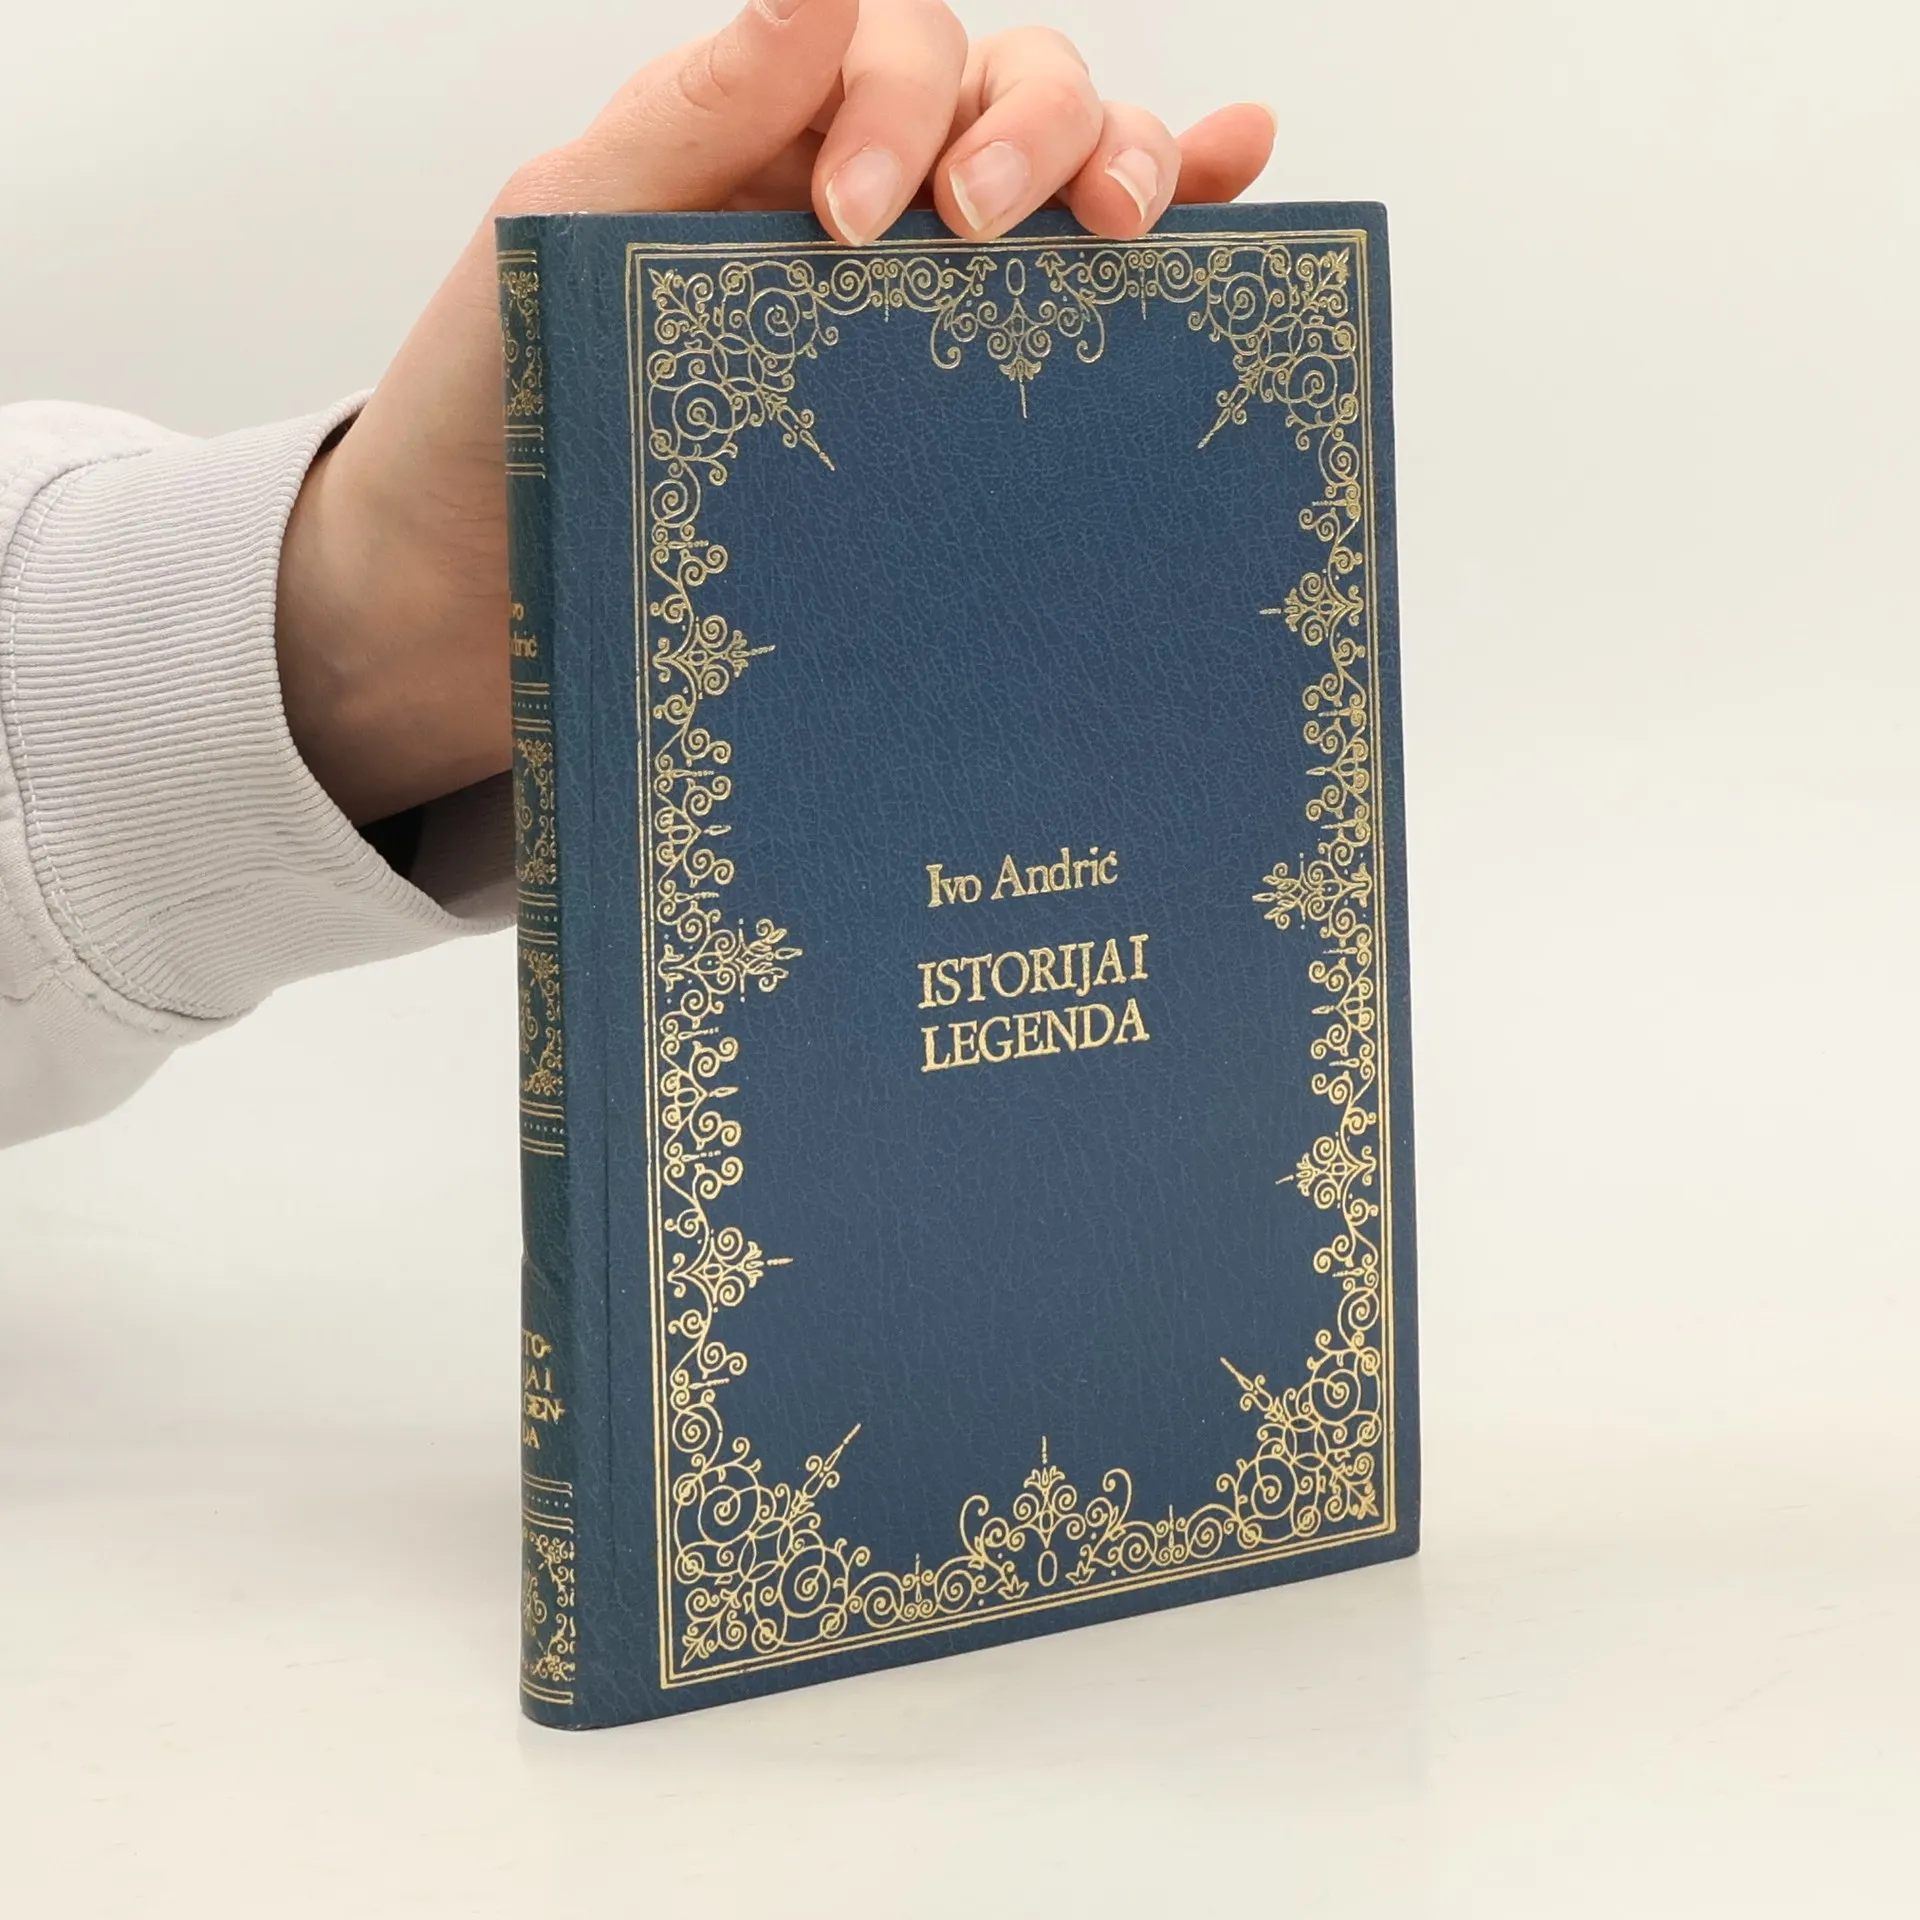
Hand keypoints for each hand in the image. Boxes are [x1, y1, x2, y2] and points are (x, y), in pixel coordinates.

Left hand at [275, 0, 1273, 823]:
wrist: (473, 599)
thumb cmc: (494, 418)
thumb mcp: (555, 235)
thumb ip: (687, 114)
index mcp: (763, 140)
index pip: (891, 47)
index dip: (905, 105)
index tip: (861, 224)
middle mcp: (858, 203)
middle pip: (1006, 90)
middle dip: (1034, 132)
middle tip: (987, 232)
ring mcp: (918, 306)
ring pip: (1067, 173)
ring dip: (1124, 169)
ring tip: (1127, 233)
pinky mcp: (949, 409)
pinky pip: (1080, 295)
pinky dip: (1180, 219)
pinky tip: (1237, 181)